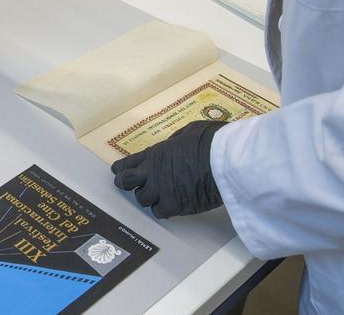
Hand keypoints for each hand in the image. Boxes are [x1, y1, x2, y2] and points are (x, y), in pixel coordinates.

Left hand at [111, 120, 227, 217]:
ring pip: (142, 199)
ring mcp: (162, 190)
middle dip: (125, 183)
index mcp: (155, 153)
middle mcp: (153, 173)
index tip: (119, 172)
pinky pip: (159, 212)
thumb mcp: (188, 131)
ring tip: (155, 195)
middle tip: (130, 185)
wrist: (224, 161)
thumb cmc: (211, 142)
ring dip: (147, 197)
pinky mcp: (175, 205)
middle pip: (125, 182)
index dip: (121, 169)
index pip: (127, 163)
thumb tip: (173, 144)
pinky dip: (161, 210)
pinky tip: (168, 205)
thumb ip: (174, 141)